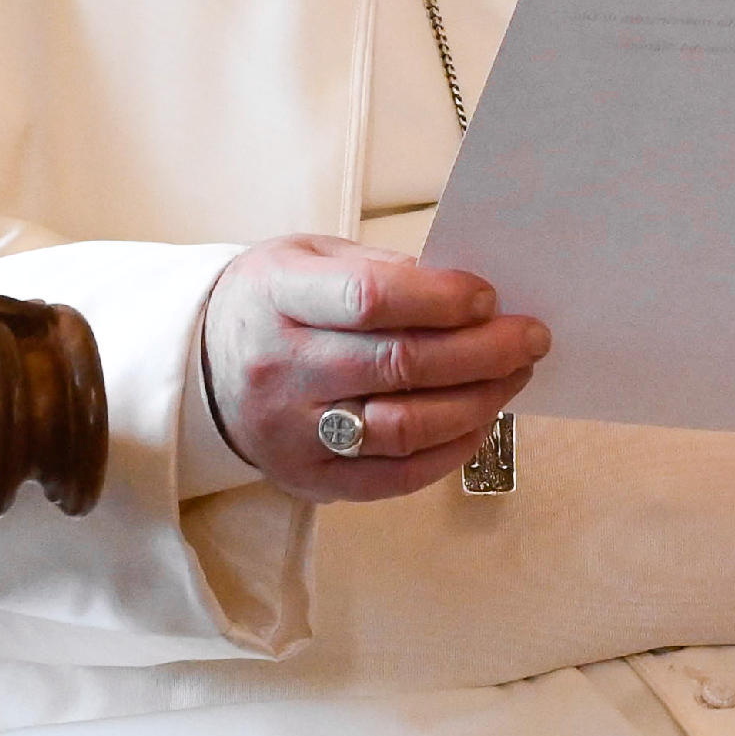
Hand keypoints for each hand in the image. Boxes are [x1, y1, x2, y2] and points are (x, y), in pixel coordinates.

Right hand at [201, 236, 548, 503]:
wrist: (203, 365)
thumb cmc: (278, 299)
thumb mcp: (313, 256)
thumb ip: (384, 270)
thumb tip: (471, 296)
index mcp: (278, 297)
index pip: (369, 300)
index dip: (440, 298)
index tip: (488, 296)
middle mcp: (280, 369)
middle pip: (397, 366)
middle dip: (481, 351)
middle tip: (530, 337)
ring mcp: (290, 433)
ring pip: (401, 427)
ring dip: (476, 402)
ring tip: (515, 375)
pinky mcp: (306, 478)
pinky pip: (391, 477)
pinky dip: (448, 453)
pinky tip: (481, 422)